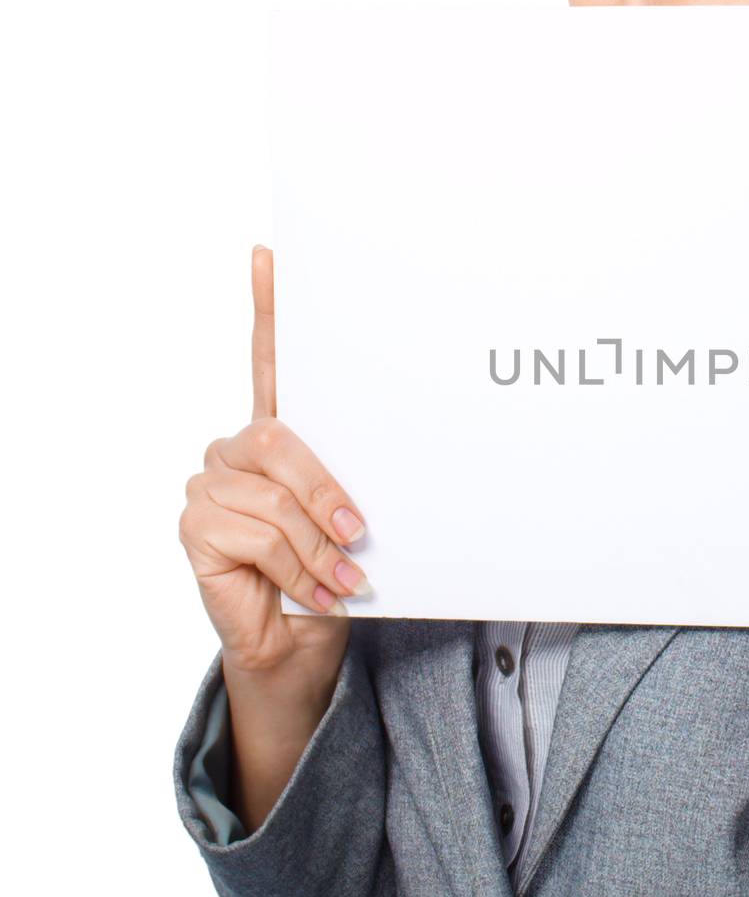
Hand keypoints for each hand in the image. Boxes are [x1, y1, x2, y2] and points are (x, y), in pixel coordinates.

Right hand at [177, 245, 372, 677]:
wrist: (306, 640)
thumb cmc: (338, 570)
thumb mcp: (359, 516)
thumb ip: (359, 476)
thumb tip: (405, 446)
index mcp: (283, 435)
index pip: (270, 361)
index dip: (268, 308)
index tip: (270, 256)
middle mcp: (239, 451)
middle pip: (279, 439)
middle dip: (327, 490)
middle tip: (361, 532)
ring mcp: (211, 485)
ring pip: (274, 496)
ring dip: (320, 545)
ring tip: (345, 576)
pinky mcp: (196, 527)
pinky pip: (257, 535)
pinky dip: (298, 568)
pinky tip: (318, 589)